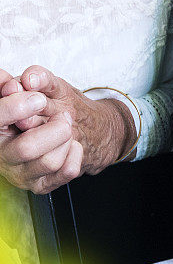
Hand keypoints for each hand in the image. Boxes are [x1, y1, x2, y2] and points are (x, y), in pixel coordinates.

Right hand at [0, 66, 135, 193]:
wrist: (71, 126)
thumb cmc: (47, 106)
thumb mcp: (41, 87)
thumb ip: (34, 79)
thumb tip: (30, 78)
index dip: (16, 108)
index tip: (38, 99)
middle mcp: (2, 156)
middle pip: (26, 149)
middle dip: (53, 129)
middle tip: (64, 116)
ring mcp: (21, 174)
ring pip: (49, 162)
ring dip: (66, 139)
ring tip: (66, 127)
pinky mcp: (42, 185)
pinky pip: (66, 172)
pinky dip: (76, 154)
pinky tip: (72, 144)